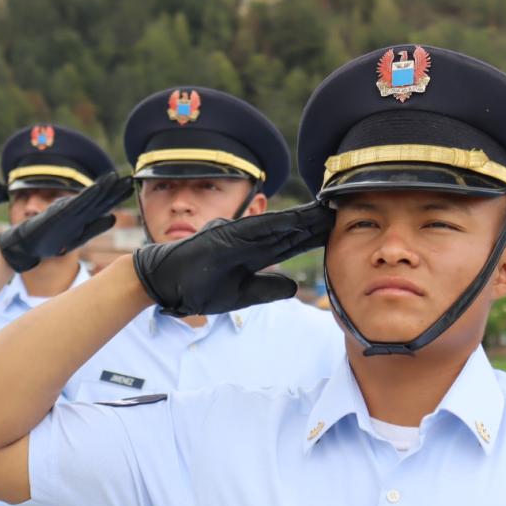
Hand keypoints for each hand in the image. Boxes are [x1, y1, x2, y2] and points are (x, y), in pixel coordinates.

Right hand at [0, 173, 133, 271]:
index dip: (117, 195)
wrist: (28, 244)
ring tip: (115, 177)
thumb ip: (95, 227)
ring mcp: (67, 211)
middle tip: (130, 177)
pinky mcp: (58, 214)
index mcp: (83, 216)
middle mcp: (77, 210)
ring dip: (102, 187)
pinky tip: (96, 189)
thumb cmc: (52, 240)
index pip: (103, 204)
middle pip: (99, 198)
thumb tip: (113, 217)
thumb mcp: (78, 237)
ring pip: (88, 198)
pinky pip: (75, 204)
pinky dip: (87, 196)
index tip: (131, 186)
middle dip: (114, 188)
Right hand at [133, 202, 333, 315]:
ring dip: (300, 219)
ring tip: (324, 212)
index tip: (334, 230)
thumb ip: (267, 289)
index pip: (288, 244)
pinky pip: (254, 230)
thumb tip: (293, 286)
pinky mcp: (224, 237)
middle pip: (287, 231)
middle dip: (313, 223)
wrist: (166, 283)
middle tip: (339, 211)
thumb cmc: (199, 287)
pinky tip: (295, 221)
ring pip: (275, 226)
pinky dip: (275, 225)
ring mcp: (236, 236)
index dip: (311, 237)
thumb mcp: (240, 294)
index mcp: (252, 254)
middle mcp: (247, 241)